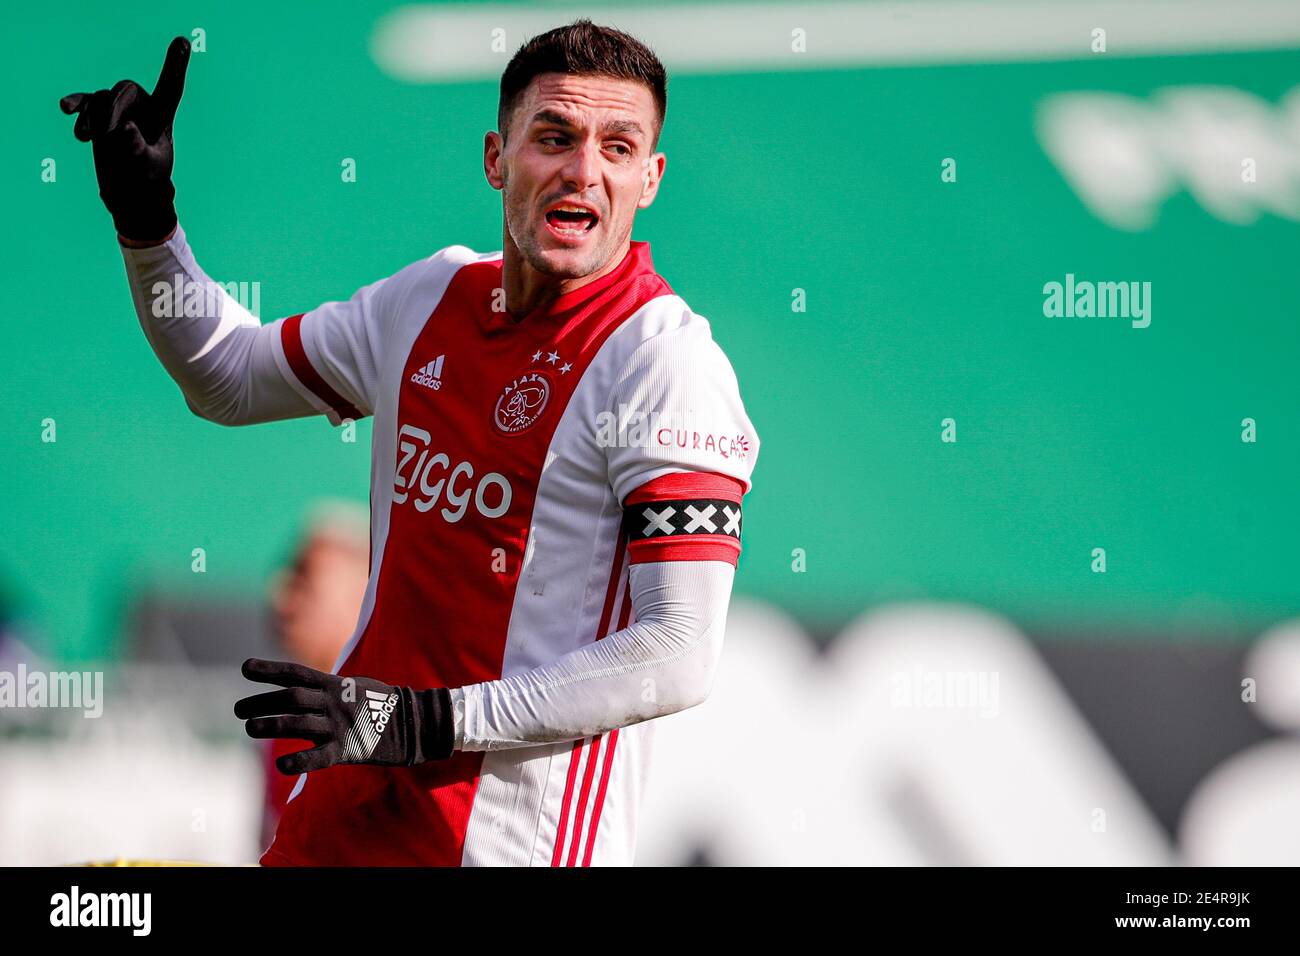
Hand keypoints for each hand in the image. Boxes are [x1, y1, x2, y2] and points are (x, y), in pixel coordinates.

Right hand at [59, 36, 190, 242]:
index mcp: (162, 115)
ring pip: (102, 98)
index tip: (183, 41)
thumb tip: (122, 128)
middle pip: (125, 89)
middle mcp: (140, 107)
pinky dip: (76, 104)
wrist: (128, 191)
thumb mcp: (147, 170)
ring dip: (93, 115)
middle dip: (113, 106)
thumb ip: (138, 151)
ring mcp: (117, 109)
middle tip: (107, 132)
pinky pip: (85, 102)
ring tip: (86, 138)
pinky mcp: (98, 115)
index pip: (170, 87)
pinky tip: (65, 109)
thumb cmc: (146, 181)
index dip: (175, 65)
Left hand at [234, 658, 454, 774]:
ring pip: (298, 723)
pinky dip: (300, 760)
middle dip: (261, 702)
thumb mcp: (356, 685)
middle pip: (290, 698)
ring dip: (271, 724)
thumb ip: (329, 686)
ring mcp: (340, 724)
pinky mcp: (348, 748)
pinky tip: (282, 764)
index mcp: (335, 684)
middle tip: (238, 710)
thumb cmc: (384, 704)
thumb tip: (303, 684)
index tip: (244, 667)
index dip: (269, 670)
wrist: (416, 723)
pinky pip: (319, 756)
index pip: (295, 673)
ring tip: (250, 727)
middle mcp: (334, 701)